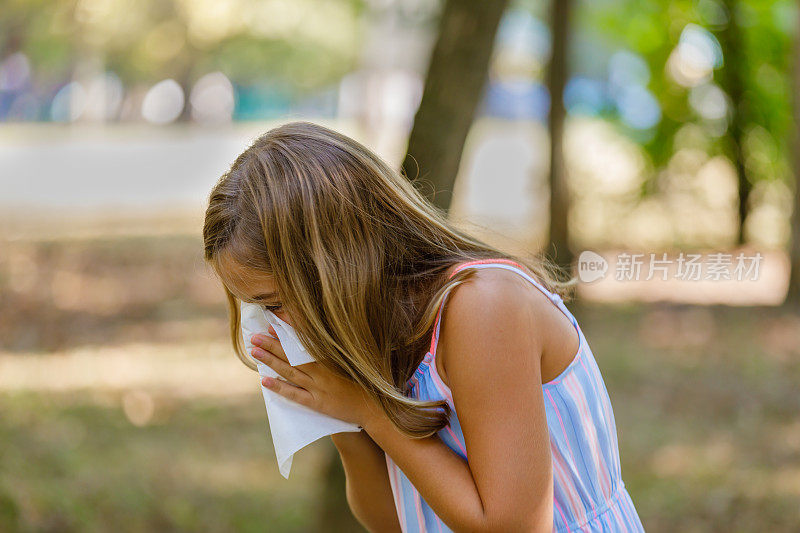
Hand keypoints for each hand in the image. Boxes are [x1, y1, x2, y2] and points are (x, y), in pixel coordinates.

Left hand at [249, 326, 382, 427]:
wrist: (374, 408)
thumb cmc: (366, 381)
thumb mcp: (354, 359)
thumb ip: (338, 348)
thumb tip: (322, 335)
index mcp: (331, 358)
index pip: (304, 342)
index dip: (287, 333)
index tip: (273, 324)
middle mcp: (323, 371)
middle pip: (292, 356)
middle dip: (272, 344)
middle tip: (255, 336)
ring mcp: (318, 388)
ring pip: (289, 372)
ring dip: (271, 361)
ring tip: (255, 352)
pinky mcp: (317, 403)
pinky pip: (294, 394)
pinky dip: (279, 387)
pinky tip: (265, 380)